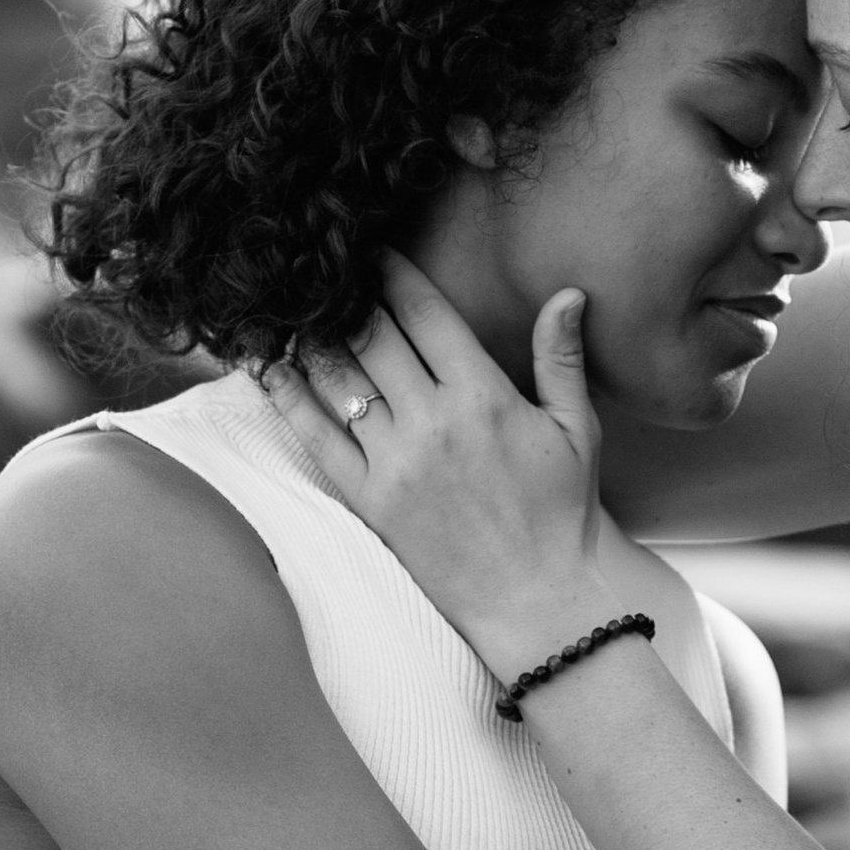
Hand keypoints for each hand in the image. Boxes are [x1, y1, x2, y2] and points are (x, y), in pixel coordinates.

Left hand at [264, 251, 616, 677]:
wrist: (538, 598)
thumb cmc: (562, 512)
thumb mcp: (577, 429)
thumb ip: (559, 358)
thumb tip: (567, 293)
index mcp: (483, 395)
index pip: (425, 314)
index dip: (393, 275)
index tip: (373, 251)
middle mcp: (432, 422)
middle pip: (372, 337)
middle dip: (347, 298)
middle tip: (325, 271)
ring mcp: (395, 462)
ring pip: (338, 380)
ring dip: (312, 338)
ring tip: (293, 308)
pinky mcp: (369, 499)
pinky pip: (317, 438)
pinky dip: (289, 398)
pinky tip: (272, 369)